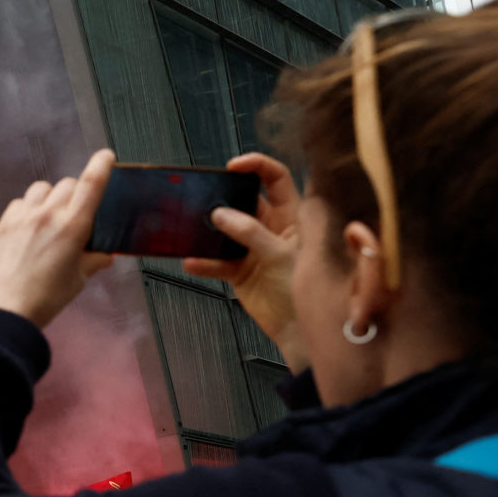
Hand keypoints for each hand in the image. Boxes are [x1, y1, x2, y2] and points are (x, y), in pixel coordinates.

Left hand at [0, 149, 116, 328]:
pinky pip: (20, 202)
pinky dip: (28, 207)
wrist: (4, 308)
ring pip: (42, 188)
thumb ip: (93, 261)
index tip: (105, 157)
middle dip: (76, 193)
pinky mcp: (4, 223)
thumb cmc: (42, 298)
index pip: (91, 183)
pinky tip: (29, 226)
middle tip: (76, 212)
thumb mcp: (78, 280)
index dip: (100, 165)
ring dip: (51, 196)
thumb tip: (104, 256)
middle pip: (68, 184)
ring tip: (51, 217)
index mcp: (72, 226)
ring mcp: (23, 217)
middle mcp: (48, 215)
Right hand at [182, 153, 303, 369]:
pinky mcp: (238, 269)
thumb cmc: (304, 291)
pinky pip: (215, 260)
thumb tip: (221, 214)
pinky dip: (203, 261)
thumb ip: (251, 233)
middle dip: (223, 198)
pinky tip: (193, 262)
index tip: (233, 166)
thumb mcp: (281, 255)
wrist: (297, 330)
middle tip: (205, 198)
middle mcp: (271, 228)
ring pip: (225, 229)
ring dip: (208, 230)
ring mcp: (253, 248)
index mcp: (293, 216)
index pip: (276, 179)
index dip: (257, 166)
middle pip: (243, 201)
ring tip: (193, 229)